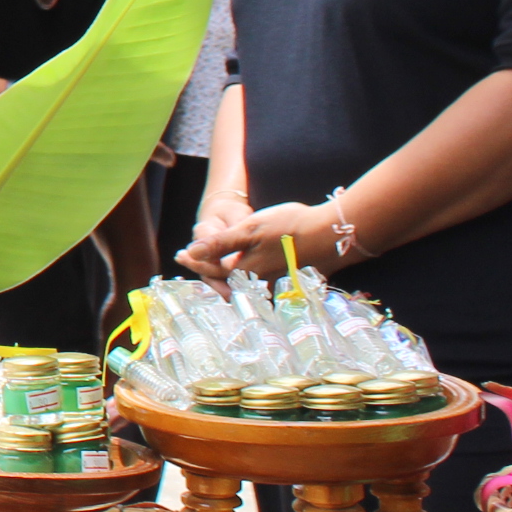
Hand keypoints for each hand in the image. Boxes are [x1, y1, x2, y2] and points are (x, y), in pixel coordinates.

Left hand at [181, 200, 339, 283]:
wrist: (331, 233)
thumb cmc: (289, 228)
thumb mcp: (249, 230)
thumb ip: (220, 244)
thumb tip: (191, 252)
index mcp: (244, 271)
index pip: (211, 270)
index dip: (194, 261)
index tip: (179, 254)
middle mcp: (258, 283)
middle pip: (226, 281)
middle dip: (209, 273)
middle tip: (192, 262)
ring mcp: (276, 283)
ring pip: (244, 283)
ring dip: (228, 277)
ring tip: (215, 267)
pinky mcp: (290, 279)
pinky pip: (262, 282)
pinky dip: (249, 277)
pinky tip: (250, 268)